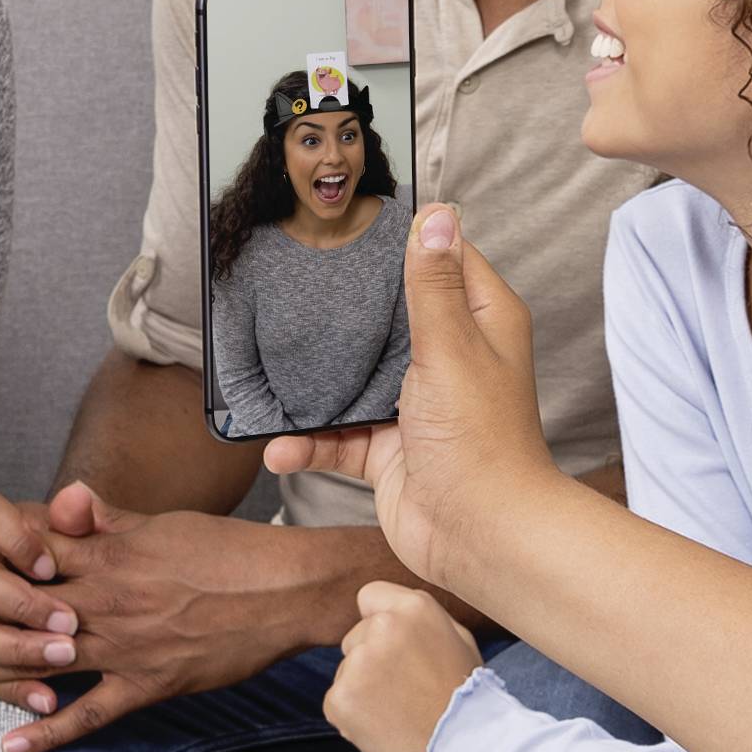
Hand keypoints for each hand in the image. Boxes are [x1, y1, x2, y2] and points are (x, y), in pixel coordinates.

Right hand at [0, 482, 87, 704]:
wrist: (106, 594)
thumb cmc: (93, 551)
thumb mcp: (99, 534)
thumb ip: (85, 515)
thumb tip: (76, 495)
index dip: (11, 539)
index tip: (49, 565)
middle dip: (15, 600)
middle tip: (66, 621)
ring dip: (14, 647)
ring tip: (64, 655)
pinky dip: (15, 689)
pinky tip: (46, 699)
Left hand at [0, 483, 374, 751]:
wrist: (289, 590)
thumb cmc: (231, 550)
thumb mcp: (166, 524)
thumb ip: (110, 519)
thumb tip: (66, 498)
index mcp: (111, 553)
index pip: (29, 545)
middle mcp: (108, 597)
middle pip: (18, 600)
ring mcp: (127, 644)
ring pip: (42, 657)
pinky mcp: (151, 683)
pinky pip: (93, 713)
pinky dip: (53, 732)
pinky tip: (13, 746)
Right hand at [266, 205, 558, 596]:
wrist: (481, 537)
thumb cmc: (480, 441)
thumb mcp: (451, 348)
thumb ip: (433, 285)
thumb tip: (438, 214)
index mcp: (480, 321)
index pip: (443, 260)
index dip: (406, 239)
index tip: (354, 218)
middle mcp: (450, 357)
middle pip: (389, 316)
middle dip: (345, 308)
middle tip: (292, 282)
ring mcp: (415, 405)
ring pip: (354, 377)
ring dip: (315, 382)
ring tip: (270, 368)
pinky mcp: (389, 450)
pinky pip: (337, 437)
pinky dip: (307, 443)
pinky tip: (278, 447)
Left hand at [324, 583, 484, 751]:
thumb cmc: (469, 699)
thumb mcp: (459, 640)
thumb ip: (423, 618)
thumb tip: (394, 610)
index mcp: (414, 608)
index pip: (369, 595)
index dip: (378, 620)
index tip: (393, 645)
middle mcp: (381, 627)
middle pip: (355, 637)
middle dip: (371, 659)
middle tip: (405, 690)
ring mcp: (357, 664)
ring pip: (346, 671)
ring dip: (363, 689)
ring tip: (399, 712)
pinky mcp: (339, 700)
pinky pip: (337, 701)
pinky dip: (353, 717)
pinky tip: (385, 728)